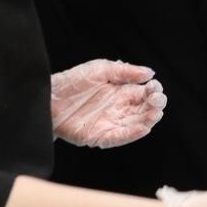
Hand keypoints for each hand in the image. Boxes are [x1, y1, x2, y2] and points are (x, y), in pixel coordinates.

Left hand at [50, 60, 166, 148]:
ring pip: (137, 124)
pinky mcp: (101, 136)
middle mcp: (120, 109)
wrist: (48, 98)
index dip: (154, 91)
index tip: (155, 87)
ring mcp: (111, 123)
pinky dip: (133, 134)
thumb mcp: (101, 69)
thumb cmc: (73, 81)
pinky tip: (143, 128)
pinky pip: (120, 137)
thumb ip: (125, 71)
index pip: (145, 94)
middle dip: (155, 106)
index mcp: (122, 92)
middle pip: (145, 110)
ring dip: (148, 120)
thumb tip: (150, 73)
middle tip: (157, 100)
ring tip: (154, 114)